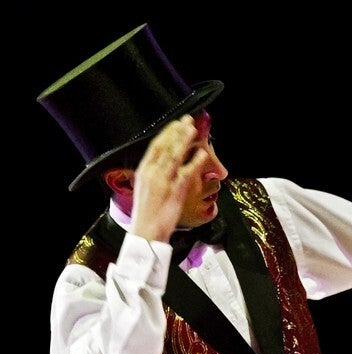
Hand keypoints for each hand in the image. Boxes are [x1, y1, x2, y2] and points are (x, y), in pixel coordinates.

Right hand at [130, 115, 208, 241]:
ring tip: (194, 129)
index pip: (155, 147)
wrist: (147, 231)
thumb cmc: (147, 212)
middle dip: (177, 132)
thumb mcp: (146, 188)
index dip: (167, 133)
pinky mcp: (176, 190)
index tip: (176, 124)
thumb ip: (153, 174)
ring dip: (185, 140)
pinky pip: (188, 172)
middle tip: (188, 120)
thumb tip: (162, 163)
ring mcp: (164, 180)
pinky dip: (196, 161)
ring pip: (175, 155)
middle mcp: (152, 173)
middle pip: (165, 146)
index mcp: (143, 171)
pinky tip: (203, 153)